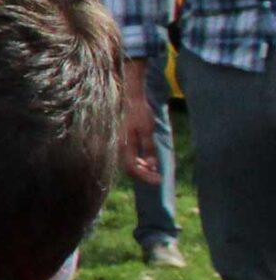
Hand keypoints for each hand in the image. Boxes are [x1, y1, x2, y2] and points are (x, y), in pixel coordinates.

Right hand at [120, 59, 161, 184]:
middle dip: (144, 175)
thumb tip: (152, 165)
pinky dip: (138, 162)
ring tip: (154, 169)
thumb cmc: (140, 113)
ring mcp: (120, 145)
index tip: (159, 180)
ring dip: (141, 169)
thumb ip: (148, 148)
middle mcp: (119, 147)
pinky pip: (128, 157)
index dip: (146, 177)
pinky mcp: (123, 141)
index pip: (133, 168)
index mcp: (124, 145)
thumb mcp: (148, 130)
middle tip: (158, 178)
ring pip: (128, 164)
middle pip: (129, 169)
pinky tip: (147, 160)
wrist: (131, 99)